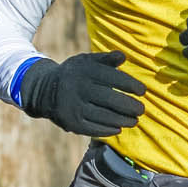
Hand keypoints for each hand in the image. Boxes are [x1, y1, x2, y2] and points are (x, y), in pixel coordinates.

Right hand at [18, 50, 145, 135]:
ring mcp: (73, 107)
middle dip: (129, 106)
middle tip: (142, 110)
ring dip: (122, 120)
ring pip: (103, 116)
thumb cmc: (75, 74)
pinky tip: (119, 128)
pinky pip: (93, 129)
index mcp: (84, 70)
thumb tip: (124, 57)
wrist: (45, 90)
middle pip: (110, 99)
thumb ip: (106, 59)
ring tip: (134, 120)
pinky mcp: (70, 122)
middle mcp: (78, 88)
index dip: (130, 84)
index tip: (143, 91)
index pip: (112, 77)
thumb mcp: (86, 62)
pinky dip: (108, 129)